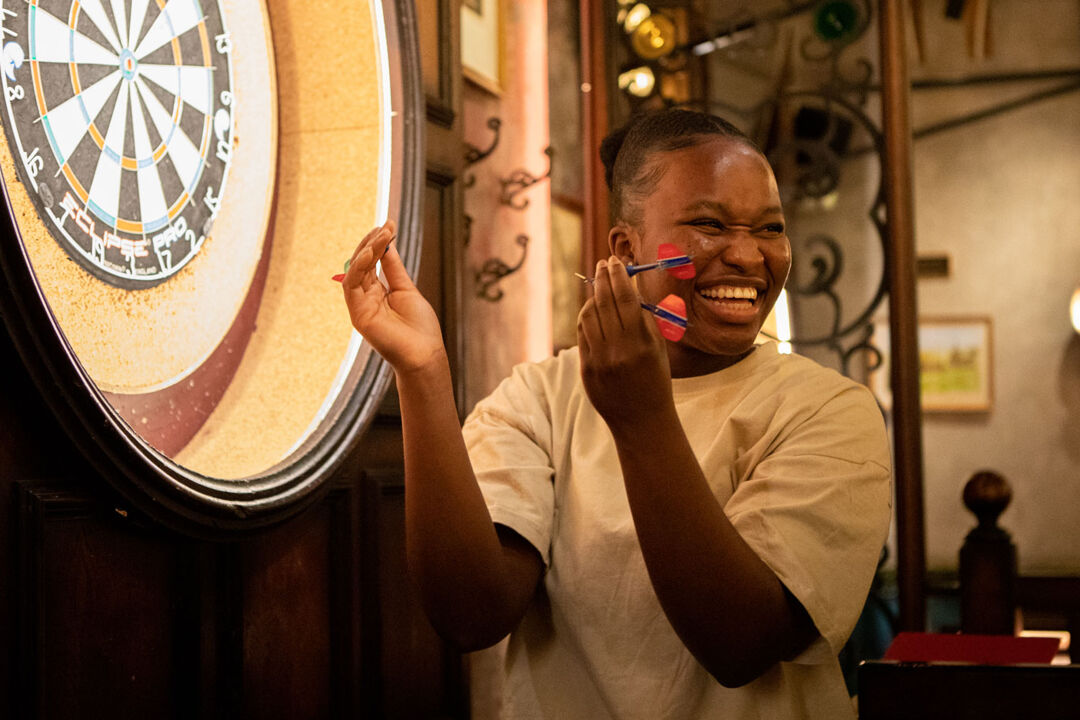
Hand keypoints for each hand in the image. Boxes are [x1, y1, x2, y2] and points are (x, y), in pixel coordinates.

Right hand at [342, 221, 445, 373]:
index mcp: (377, 293)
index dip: (378, 243)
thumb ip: (393, 268)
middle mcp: (366, 298)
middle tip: (386, 226)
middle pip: (361, 263)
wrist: (424, 354)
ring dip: (366, 250)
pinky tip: (371, 252)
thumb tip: (388, 244)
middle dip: (372, 242)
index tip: (390, 224)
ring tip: (382, 234)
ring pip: (354, 271)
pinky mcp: (357, 314)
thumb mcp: (406, 289)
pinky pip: (351, 285)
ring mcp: (360, 306)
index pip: (371, 262)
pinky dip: (359, 266)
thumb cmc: (420, 327)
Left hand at [577, 257, 673, 434]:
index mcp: (642, 343)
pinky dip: (586, 317)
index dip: (618, 276)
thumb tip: (629, 287)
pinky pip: (582, 334)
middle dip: (603, 279)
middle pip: (604, 303)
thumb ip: (644, 319)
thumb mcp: (658, 348)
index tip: (615, 261)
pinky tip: (592, 309)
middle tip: (603, 264)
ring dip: (593, 296)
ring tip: (599, 286)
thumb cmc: (655, 379)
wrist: (642, 420)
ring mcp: (600, 361)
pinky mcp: (587, 369)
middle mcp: (619, 351)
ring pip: (588, 316)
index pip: (625, 299)